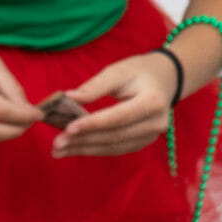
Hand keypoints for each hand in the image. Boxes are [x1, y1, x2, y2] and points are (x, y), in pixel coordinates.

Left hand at [50, 52, 177, 157]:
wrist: (165, 80)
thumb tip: (69, 97)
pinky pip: (117, 149)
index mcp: (152, 101)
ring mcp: (152, 135)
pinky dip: (94, 149)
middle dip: (83, 140)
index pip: (118, 117)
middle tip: (56, 143)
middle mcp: (156, 123)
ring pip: (114, 147)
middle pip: (115, 136)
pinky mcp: (144, 142)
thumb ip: (95, 86)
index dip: (93, 124)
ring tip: (59, 150)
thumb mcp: (119, 70)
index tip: (67, 128)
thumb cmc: (139, 72)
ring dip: (85, 149)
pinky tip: (75, 149)